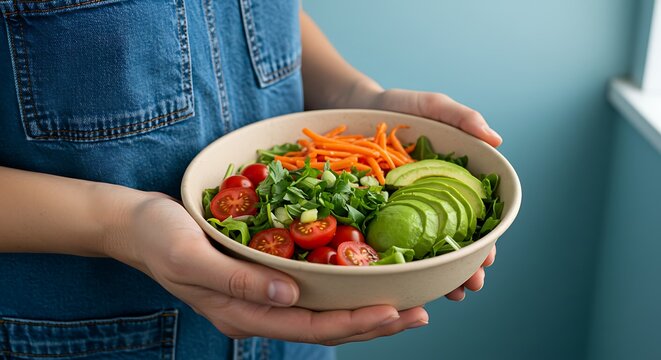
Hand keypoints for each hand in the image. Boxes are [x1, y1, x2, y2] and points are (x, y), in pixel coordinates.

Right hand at [107, 195, 428, 344]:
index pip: (310, 325)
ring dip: (363, 310)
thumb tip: (290, 295)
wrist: (134, 224)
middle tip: (419, 311)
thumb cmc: (159, 237)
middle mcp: (257, 309)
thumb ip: (239, 281)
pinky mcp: (260, 276)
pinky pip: (309, 291)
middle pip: (325, 326)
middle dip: (373, 323)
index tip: (395, 312)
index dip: (355, 322)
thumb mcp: (192, 257)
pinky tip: (361, 279)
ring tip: (404, 304)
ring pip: (322, 312)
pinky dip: (340, 289)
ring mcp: (259, 296)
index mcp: (242, 312)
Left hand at [367, 88, 500, 299]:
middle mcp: (427, 201)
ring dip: (435, 274)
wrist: (350, 107)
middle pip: (451, 240)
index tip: (487, 260)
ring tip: (443, 294)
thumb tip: (497, 140)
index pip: (473, 218)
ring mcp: (399, 210)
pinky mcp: (372, 212)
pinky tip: (399, 282)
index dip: (485, 241)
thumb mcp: (430, 106)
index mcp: (447, 182)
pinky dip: (394, 262)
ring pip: (422, 248)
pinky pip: (384, 240)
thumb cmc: (397, 106)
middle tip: (467, 288)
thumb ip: (461, 117)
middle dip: (463, 267)